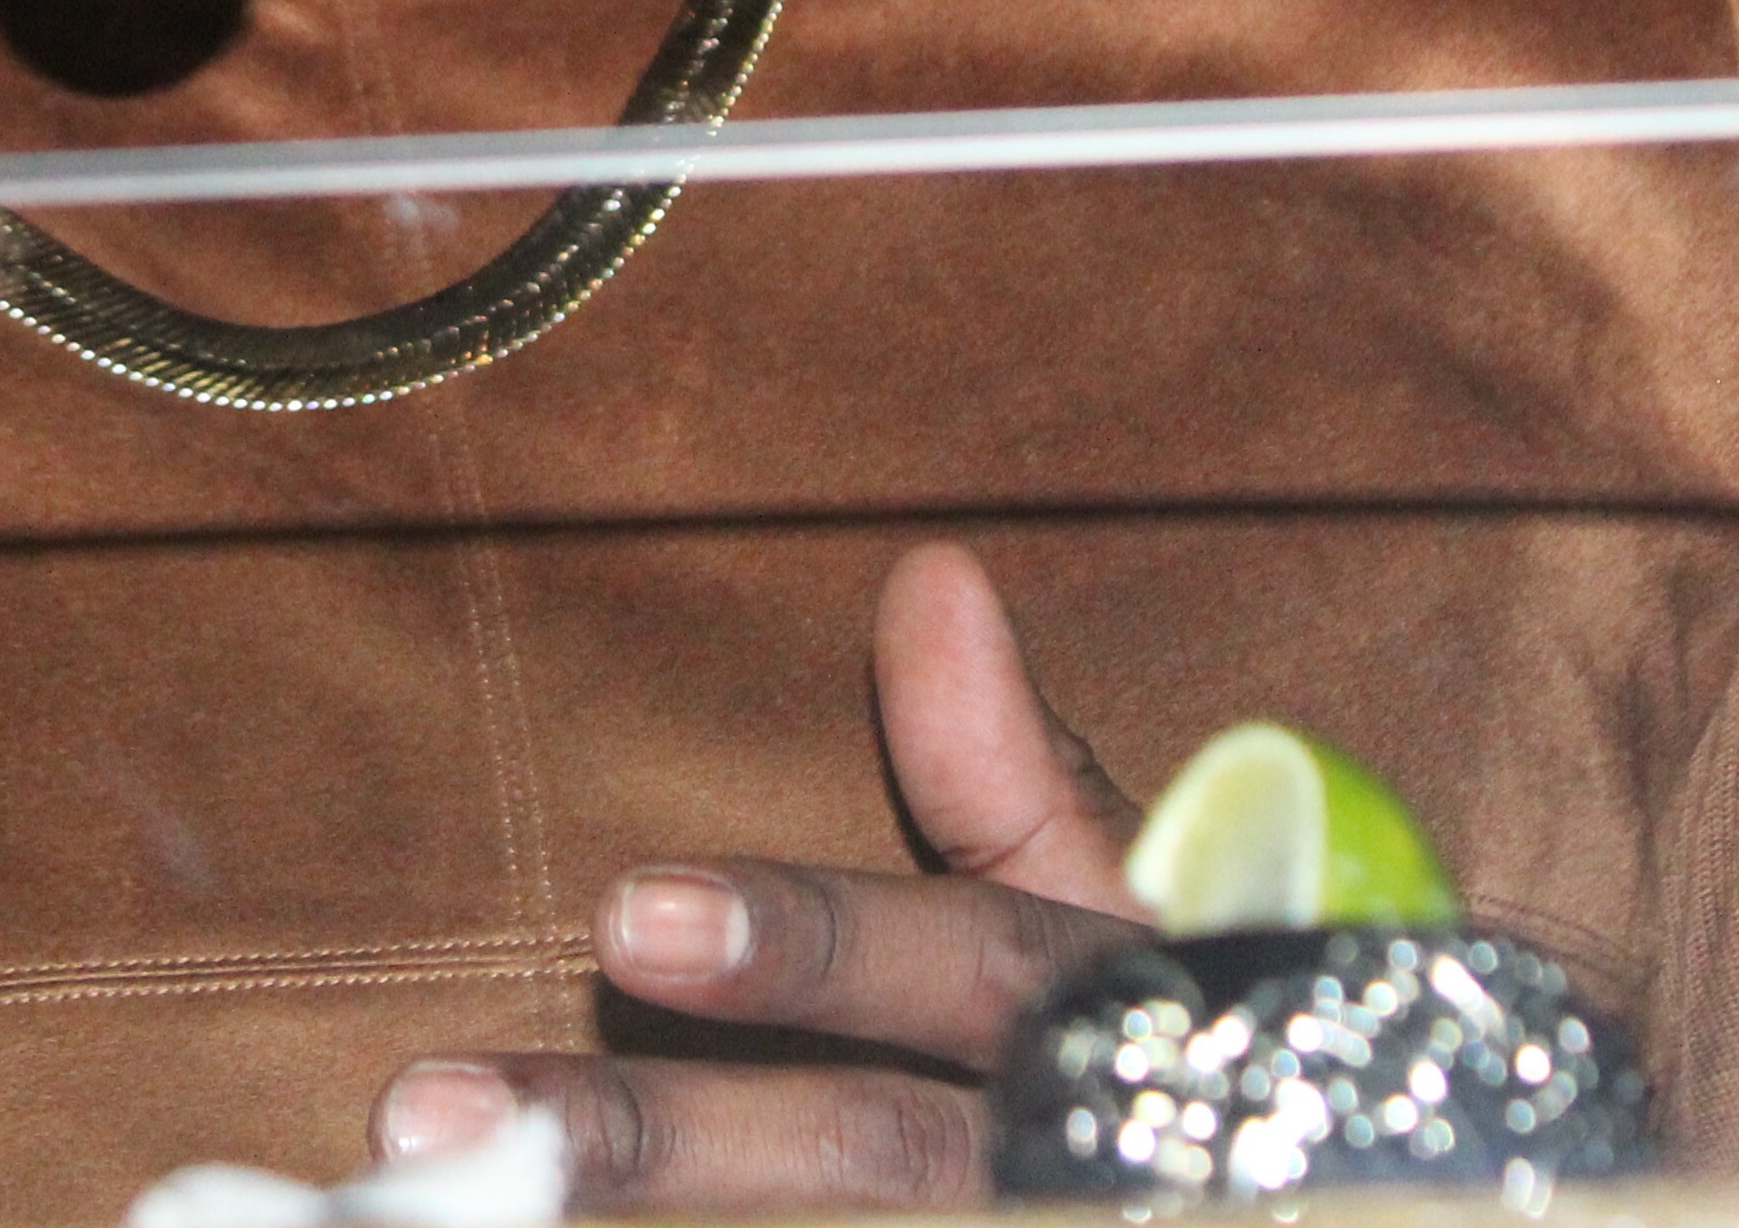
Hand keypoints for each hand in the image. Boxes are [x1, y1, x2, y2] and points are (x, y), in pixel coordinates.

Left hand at [370, 546, 1148, 1212]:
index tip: (626, 912)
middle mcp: (1077, 1155)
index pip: (965, 969)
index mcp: (1114, 1013)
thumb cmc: (1192, 1054)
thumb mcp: (1135, 908)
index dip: (809, 946)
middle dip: (651, 1139)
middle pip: (861, 1153)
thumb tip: (930, 575)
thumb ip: (1015, 770)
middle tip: (432, 1106)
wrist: (1320, 1204)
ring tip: (418, 1212)